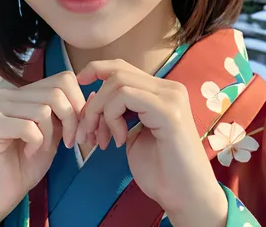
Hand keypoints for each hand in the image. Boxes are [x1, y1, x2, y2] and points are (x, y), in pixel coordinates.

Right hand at [0, 72, 85, 226]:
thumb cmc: (24, 165)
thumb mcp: (54, 134)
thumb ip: (69, 113)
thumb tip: (95, 94)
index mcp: (23, 91)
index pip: (62, 79)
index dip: (78, 103)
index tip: (79, 130)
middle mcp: (8, 93)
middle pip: (56, 92)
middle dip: (71, 119)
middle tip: (69, 142)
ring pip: (44, 109)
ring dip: (51, 135)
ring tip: (40, 148)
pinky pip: (30, 127)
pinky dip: (36, 143)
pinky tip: (27, 153)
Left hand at [77, 60, 227, 225]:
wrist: (186, 197)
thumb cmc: (161, 172)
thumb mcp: (132, 135)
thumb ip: (118, 113)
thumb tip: (93, 94)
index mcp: (162, 92)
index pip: (124, 68)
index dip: (98, 70)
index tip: (79, 83)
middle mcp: (169, 88)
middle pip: (118, 72)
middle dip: (94, 101)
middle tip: (88, 132)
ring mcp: (171, 96)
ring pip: (118, 82)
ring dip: (99, 111)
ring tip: (102, 140)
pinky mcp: (168, 110)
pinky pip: (125, 96)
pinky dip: (112, 117)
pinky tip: (119, 142)